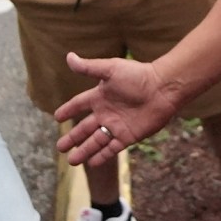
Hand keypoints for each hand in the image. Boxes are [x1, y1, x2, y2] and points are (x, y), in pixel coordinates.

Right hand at [54, 53, 180, 166]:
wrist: (163, 89)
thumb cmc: (138, 75)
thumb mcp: (110, 69)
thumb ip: (88, 67)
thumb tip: (68, 56)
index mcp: (100, 96)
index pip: (79, 104)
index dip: (68, 110)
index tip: (57, 118)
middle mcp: (106, 113)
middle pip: (85, 128)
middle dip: (72, 138)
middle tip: (59, 148)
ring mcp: (117, 126)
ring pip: (96, 141)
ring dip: (84, 151)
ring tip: (72, 161)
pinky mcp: (128, 136)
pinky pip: (112, 149)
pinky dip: (102, 156)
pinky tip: (92, 163)